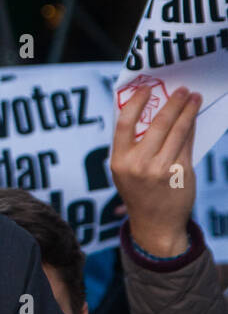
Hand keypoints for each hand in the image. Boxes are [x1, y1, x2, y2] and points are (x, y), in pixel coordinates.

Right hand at [110, 84, 201, 256]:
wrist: (155, 223)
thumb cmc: (138, 192)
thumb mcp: (123, 170)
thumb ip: (131, 145)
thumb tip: (148, 113)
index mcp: (120, 160)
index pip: (125, 123)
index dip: (136, 103)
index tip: (147, 89)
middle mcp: (140, 164)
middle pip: (158, 124)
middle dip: (172, 103)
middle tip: (181, 90)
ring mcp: (162, 169)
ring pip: (178, 132)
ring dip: (187, 112)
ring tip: (193, 98)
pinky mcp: (181, 173)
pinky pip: (187, 145)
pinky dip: (191, 129)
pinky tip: (193, 119)